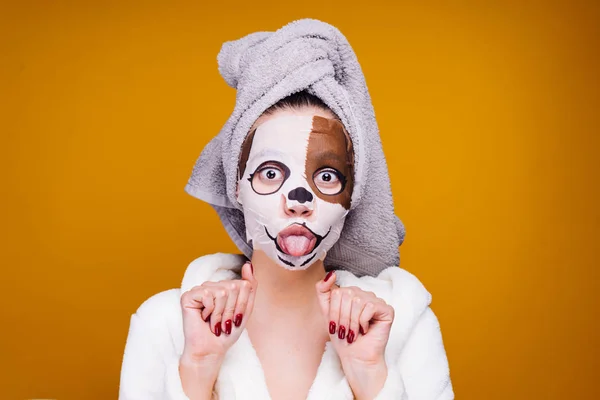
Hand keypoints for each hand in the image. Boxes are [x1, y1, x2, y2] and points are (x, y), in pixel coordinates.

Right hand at [180, 261, 257, 361]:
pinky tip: (203, 318)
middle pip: (233, 287)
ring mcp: (200, 289)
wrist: (212, 350)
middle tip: (224, 322)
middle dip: (231, 309)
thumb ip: (250, 286)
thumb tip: (248, 264)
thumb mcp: (245, 309)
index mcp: (226, 287)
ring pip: (221, 291)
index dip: (242, 304)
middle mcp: (213, 286)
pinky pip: (207, 295)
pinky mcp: (188, 296)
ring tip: (215, 323)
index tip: (235, 319)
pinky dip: (209, 311)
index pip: (244, 284)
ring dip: (221, 313)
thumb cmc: (227, 332)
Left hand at [315, 271, 393, 398]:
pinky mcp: (387, 309)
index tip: (336, 325)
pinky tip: (366, 329)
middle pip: (346, 294)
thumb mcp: (327, 312)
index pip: (337, 291)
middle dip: (342, 317)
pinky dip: (363, 321)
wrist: (355, 356)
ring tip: (354, 332)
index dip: (334, 311)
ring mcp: (376, 300)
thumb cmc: (343, 336)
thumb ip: (323, 291)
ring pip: (358, 301)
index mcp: (350, 293)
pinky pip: (369, 307)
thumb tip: (330, 274)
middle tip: (346, 331)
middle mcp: (364, 294)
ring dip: (352, 322)